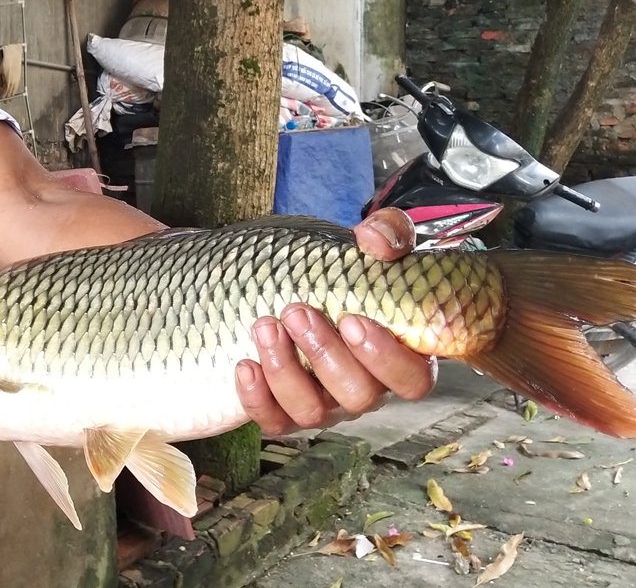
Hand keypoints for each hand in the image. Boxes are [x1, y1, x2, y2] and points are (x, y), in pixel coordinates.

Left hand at [235, 208, 436, 433]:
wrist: (294, 282)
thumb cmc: (345, 270)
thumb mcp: (372, 244)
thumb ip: (388, 234)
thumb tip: (373, 240)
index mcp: (398, 357)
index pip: (412, 381)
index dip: (385, 359)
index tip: (351, 319)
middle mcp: (365, 387)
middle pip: (359, 396)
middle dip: (324, 355)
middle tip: (295, 312)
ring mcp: (325, 404)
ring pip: (313, 411)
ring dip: (286, 371)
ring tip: (264, 326)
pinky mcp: (285, 412)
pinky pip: (274, 422)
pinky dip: (257, 398)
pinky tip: (244, 364)